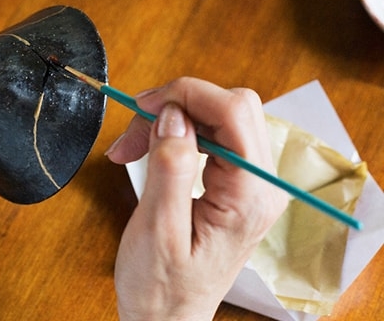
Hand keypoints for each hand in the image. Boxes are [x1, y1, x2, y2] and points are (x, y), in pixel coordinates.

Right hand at [106, 78, 286, 320]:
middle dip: (177, 106)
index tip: (142, 105)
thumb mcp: (157, 228)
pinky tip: (149, 149)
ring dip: (173, 119)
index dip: (186, 95)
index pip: (233, 112)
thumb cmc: (161, 286)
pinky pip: (213, 137)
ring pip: (219, 117)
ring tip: (131, 146)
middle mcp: (261, 185)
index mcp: (249, 196)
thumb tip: (173, 115)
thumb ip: (171, 167)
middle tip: (133, 130)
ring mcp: (252, 184)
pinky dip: (177, 134)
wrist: (169, 320)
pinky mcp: (236, 184)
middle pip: (230, 107)